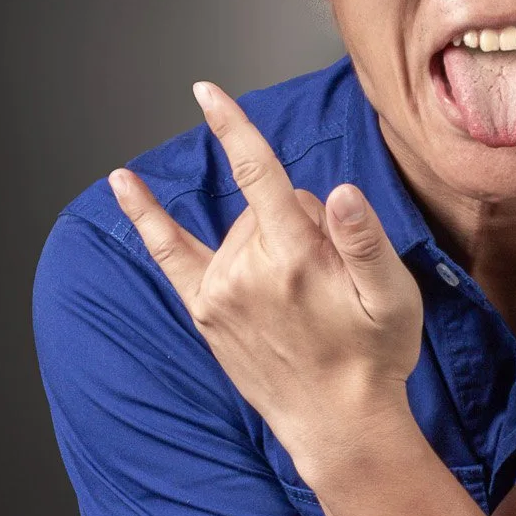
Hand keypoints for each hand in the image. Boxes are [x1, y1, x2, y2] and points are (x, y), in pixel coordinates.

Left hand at [108, 82, 423, 478]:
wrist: (338, 425)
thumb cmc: (374, 358)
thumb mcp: (394, 298)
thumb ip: (367, 241)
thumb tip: (339, 192)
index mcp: (295, 257)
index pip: (258, 174)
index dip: (233, 128)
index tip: (206, 91)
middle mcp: (247, 270)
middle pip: (267, 205)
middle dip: (299, 221)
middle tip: (332, 277)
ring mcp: (219, 291)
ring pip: (239, 229)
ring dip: (268, 240)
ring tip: (303, 294)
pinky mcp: (205, 311)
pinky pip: (169, 252)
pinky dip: (146, 217)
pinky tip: (122, 182)